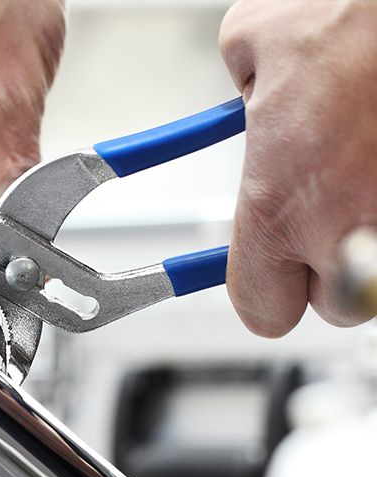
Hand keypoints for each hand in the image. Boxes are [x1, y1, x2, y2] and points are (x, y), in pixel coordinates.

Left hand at [220, 0, 376, 335]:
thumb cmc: (343, 3)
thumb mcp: (257, 39)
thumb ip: (247, 98)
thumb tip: (253, 95)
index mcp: (278, 205)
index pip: (262, 311)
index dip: (266, 285)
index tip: (270, 263)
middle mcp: (346, 229)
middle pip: (336, 306)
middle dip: (331, 265)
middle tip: (333, 207)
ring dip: (374, 238)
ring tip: (368, 171)